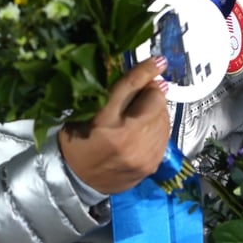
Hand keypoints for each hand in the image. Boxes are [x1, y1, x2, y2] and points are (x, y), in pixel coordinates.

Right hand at [57, 56, 170, 194]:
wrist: (77, 181)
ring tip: (144, 110)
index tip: (157, 61)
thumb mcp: (82, 114)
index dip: (146, 70)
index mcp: (103, 121)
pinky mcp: (152, 164)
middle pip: (154, 100)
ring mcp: (142, 153)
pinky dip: (159, 126)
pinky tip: (148, 127)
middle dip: (153, 91)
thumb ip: (108, 96)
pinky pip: (165, 135)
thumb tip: (141, 79)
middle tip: (146, 89)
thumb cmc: (77, 143)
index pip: (130, 87)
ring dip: (157, 109)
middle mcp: (126, 137)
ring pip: (164, 117)